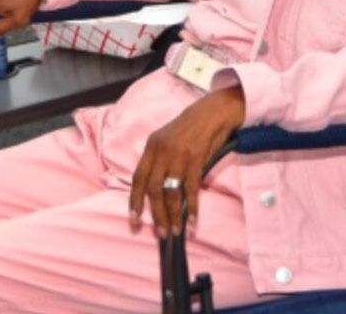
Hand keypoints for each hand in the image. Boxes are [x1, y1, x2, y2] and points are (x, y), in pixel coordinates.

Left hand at [129, 86, 244, 237]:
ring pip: (170, 192)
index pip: (138, 177)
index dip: (134, 200)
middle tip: (160, 232)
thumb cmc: (190, 129)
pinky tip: (192, 221)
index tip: (133, 220)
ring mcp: (178, 156)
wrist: (212, 112)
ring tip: (175, 230)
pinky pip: (190, 189)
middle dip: (155, 214)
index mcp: (151, 147)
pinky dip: (191, 207)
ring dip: (172, 215)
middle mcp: (161, 151)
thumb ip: (160, 162)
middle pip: (153, 189)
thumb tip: (157, 192)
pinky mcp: (195, 159)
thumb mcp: (167, 140)